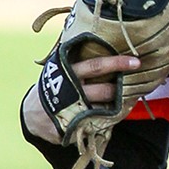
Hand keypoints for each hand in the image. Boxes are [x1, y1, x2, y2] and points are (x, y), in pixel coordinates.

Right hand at [22, 52, 140, 143]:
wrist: (32, 114)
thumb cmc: (54, 85)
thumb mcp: (59, 68)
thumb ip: (78, 59)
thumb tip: (105, 39)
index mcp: (67, 72)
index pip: (96, 65)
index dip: (117, 63)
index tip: (136, 62)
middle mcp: (69, 91)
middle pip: (103, 91)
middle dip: (119, 91)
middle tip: (129, 88)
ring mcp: (69, 112)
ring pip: (104, 110)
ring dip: (114, 108)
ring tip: (115, 104)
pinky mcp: (69, 129)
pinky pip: (97, 126)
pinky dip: (105, 124)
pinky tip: (104, 120)